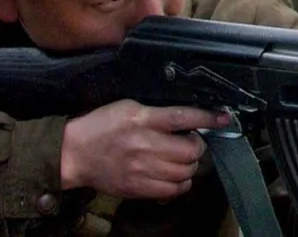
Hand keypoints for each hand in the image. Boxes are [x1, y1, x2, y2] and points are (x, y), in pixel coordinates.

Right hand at [60, 100, 226, 198]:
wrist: (74, 154)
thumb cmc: (101, 126)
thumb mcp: (129, 107)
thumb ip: (157, 112)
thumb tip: (187, 118)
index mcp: (142, 119)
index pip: (182, 117)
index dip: (207, 118)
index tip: (224, 118)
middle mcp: (144, 144)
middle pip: (190, 150)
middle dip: (197, 146)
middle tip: (191, 142)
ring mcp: (141, 169)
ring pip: (185, 172)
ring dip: (191, 165)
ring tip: (182, 159)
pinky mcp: (137, 188)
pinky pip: (173, 190)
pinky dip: (181, 183)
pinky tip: (175, 175)